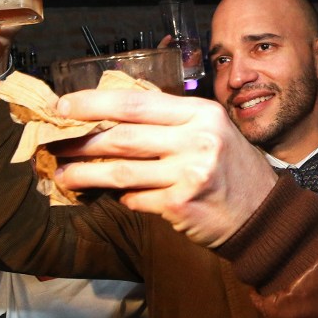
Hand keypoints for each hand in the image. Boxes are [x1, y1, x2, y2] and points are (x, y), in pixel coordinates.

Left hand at [51, 89, 277, 246]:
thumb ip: (172, 121)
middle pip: (122, 136)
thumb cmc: (232, 168)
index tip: (64, 106)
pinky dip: (122, 198)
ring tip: (64, 174)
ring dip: (85, 174)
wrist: (263, 214)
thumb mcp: (212, 130)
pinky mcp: (180, 206)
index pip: (136, 103)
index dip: (93, 103)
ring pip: (120, 171)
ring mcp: (188, 174)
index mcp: (201, 113)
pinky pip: (136, 199)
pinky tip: (112, 196)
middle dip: (81, 140)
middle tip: (54, 143)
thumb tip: (116, 115)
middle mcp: (196, 140)